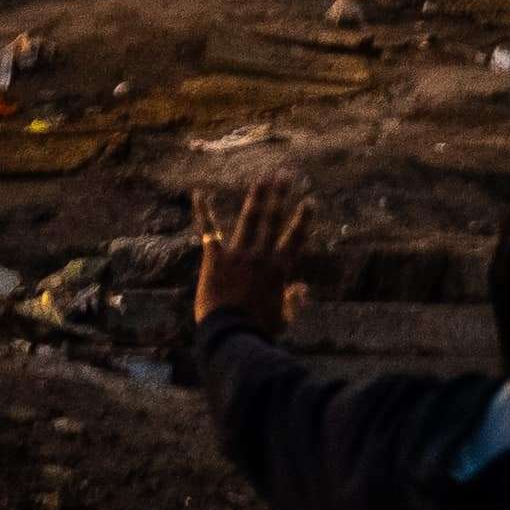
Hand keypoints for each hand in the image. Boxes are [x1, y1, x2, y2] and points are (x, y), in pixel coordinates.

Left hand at [194, 180, 316, 342]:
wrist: (231, 335)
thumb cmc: (258, 331)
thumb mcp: (283, 319)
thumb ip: (293, 302)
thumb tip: (303, 288)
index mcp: (278, 270)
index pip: (295, 239)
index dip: (303, 220)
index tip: (310, 202)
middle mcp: (261, 257)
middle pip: (273, 219)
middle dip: (280, 194)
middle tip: (285, 174)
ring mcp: (238, 255)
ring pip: (250, 218)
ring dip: (257, 196)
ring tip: (263, 177)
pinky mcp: (215, 259)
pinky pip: (209, 231)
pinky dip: (204, 212)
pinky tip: (199, 194)